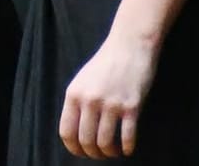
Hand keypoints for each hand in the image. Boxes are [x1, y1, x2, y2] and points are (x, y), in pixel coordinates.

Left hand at [59, 31, 157, 157]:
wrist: (130, 44)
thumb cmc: (106, 63)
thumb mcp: (82, 80)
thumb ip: (77, 103)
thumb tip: (76, 133)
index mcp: (74, 94)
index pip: (66, 132)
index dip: (74, 149)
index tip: (82, 153)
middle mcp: (90, 100)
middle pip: (86, 141)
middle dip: (93, 154)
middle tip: (101, 154)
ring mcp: (111, 103)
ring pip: (105, 143)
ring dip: (110, 153)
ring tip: (114, 151)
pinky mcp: (131, 106)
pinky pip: (127, 137)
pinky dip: (127, 148)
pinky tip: (127, 149)